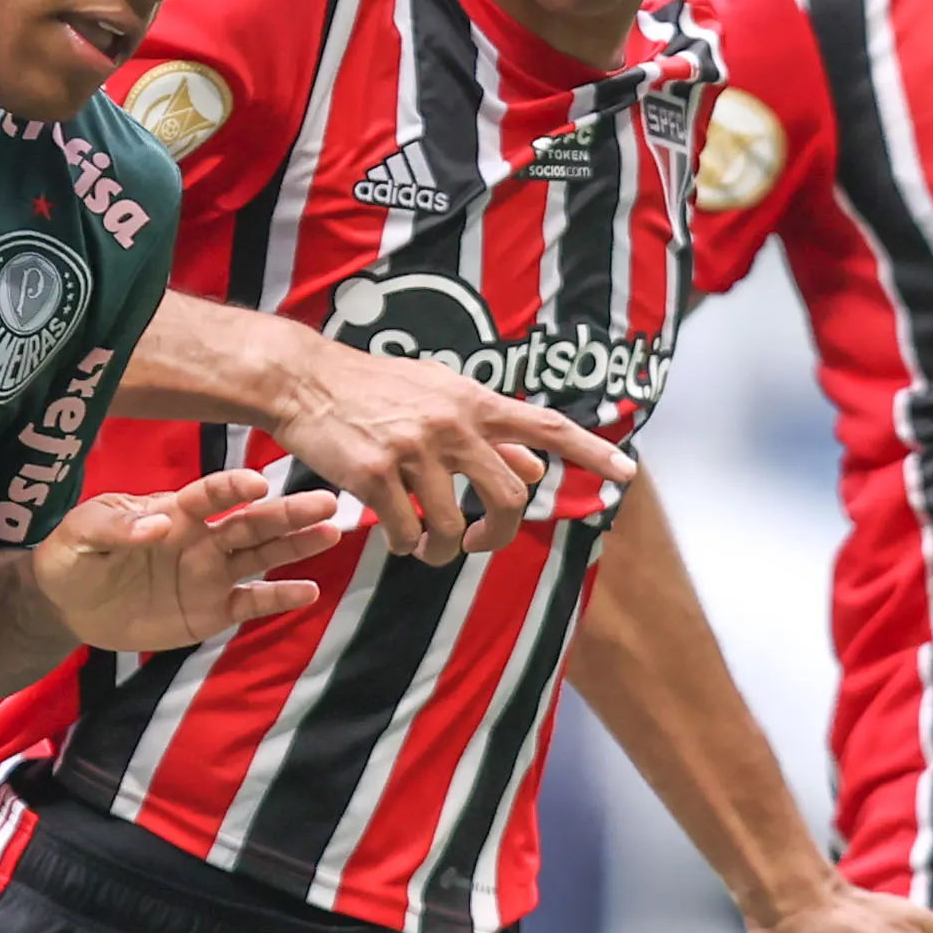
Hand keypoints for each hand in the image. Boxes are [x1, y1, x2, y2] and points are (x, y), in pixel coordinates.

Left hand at [30, 465, 349, 654]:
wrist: (69, 604)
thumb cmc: (74, 555)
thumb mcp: (81, 534)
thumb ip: (116, 526)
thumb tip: (157, 524)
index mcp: (174, 511)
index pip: (210, 495)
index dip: (232, 488)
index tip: (257, 484)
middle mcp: (202, 538)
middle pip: (251, 522)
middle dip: (288, 512)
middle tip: (327, 502)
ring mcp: (212, 574)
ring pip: (262, 556)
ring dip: (297, 545)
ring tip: (332, 533)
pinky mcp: (213, 609)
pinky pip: (251, 602)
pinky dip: (280, 598)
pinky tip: (309, 591)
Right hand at [264, 327, 627, 563]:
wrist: (305, 381)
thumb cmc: (376, 391)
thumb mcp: (440, 399)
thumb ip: (491, 432)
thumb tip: (538, 469)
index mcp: (472, 402)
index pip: (546, 426)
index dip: (590, 451)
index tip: (627, 473)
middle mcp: (451, 424)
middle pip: (508, 497)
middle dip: (498, 533)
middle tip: (479, 543)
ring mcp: (412, 449)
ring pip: (454, 527)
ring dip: (443, 551)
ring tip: (425, 546)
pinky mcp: (372, 474)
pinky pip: (405, 532)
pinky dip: (404, 544)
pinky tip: (395, 535)